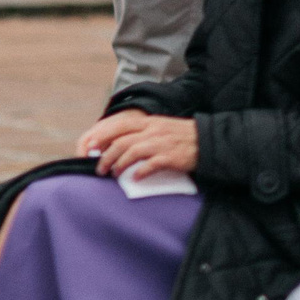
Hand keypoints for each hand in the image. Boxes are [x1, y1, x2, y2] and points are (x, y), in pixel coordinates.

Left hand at [79, 111, 198, 177]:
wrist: (208, 140)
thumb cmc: (183, 136)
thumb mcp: (161, 126)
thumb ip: (142, 132)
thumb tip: (120, 143)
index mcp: (149, 122)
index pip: (119, 125)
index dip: (102, 137)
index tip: (91, 148)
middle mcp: (153, 131)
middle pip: (121, 141)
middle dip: (106, 156)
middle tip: (100, 168)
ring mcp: (161, 143)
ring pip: (131, 152)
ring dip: (118, 165)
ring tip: (114, 174)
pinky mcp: (170, 157)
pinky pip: (149, 165)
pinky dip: (139, 172)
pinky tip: (135, 177)